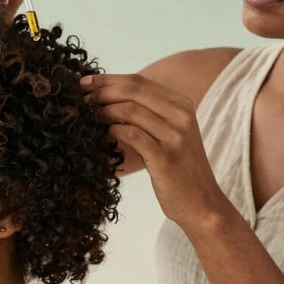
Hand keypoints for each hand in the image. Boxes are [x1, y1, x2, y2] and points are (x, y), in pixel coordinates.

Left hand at [81, 73, 227, 232]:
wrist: (201, 204)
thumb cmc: (179, 169)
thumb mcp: (170, 134)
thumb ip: (150, 114)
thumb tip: (110, 97)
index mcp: (182, 105)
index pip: (140, 81)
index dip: (109, 79)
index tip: (86, 81)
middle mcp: (181, 116)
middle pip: (133, 90)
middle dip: (103, 90)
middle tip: (82, 98)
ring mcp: (175, 136)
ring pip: (131, 110)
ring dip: (104, 111)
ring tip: (89, 117)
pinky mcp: (165, 157)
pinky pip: (132, 135)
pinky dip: (113, 131)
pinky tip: (103, 135)